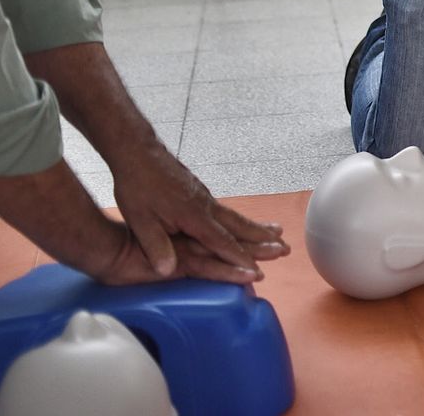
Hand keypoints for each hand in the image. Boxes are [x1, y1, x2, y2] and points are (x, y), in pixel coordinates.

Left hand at [109, 140, 288, 280]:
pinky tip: (243, 222)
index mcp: (194, 215)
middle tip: (286, 248)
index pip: (221, 241)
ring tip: (278, 232)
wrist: (139, 152)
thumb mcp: (140, 220)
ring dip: (257, 228)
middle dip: (262, 240)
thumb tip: (167, 271)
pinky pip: (226, 211)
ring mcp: (205, 198)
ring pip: (236, 217)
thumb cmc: (137, 185)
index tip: (258, 272)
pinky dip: (241, 220)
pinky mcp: (200, 192)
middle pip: (239, 226)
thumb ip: (156, 245)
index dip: (239, 259)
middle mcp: (206, 206)